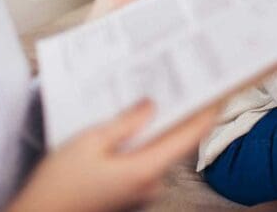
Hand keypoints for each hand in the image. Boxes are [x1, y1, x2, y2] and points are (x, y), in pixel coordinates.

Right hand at [10, 102, 217, 211]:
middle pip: (175, 142)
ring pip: (159, 151)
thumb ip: (126, 122)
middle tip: (178, 82)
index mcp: (145, 169)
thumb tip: (151, 105)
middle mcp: (150, 183)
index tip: (217, 90)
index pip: (189, 137)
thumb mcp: (89, 142)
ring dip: (157, 128)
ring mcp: (142, 191)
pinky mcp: (130, 193)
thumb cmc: (59, 184)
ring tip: (150, 97)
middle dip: (178, 113)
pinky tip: (130, 126)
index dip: (206, 112)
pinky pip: (145, 161)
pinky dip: (143, 143)